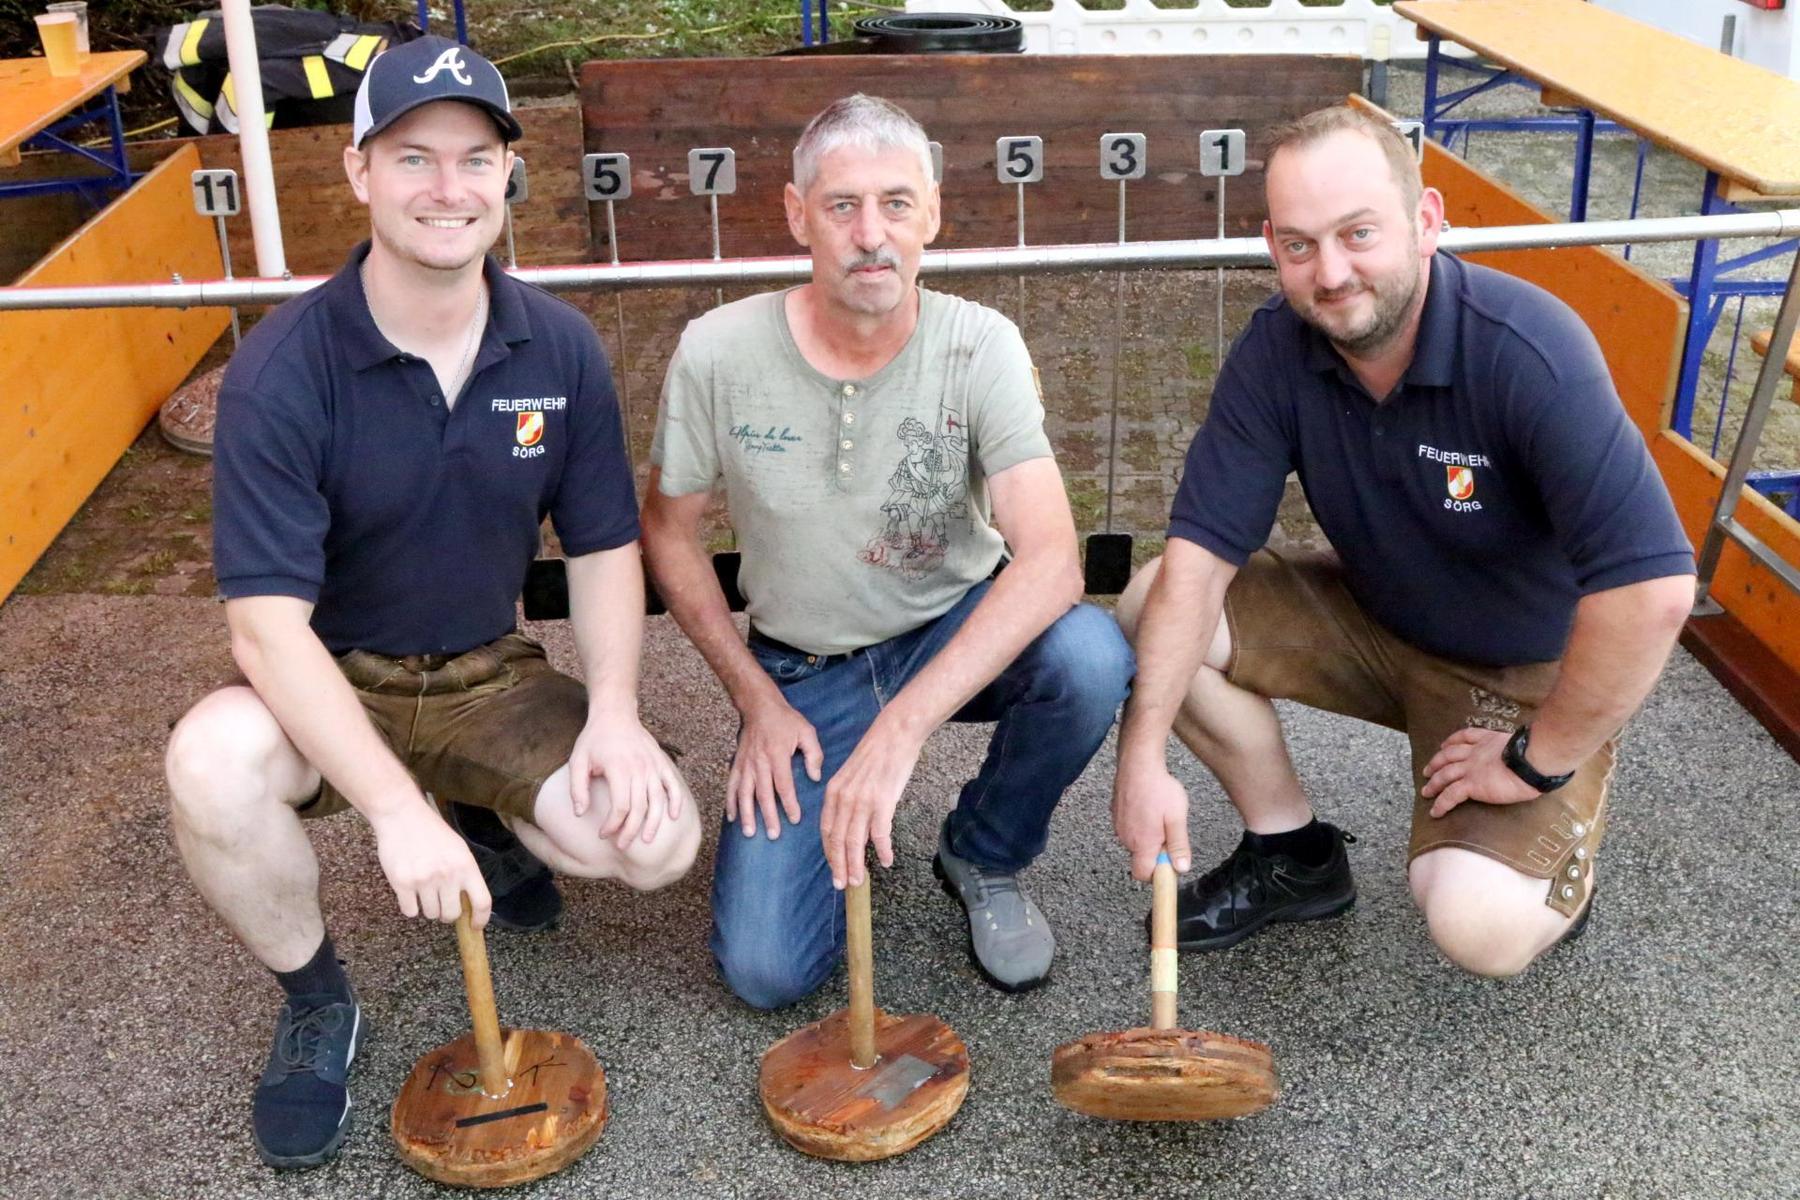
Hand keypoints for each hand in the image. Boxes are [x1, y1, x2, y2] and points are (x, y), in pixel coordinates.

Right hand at [371, 801, 490, 926]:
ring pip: (430, 914)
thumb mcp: (458, 849)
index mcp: (466, 866)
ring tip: (423, 889)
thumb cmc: (431, 832)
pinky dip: (410, 906)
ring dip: (428, 907)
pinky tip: (409, 891)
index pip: (482, 902)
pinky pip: (410, 911)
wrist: (402, 815)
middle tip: (442, 904)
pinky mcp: (402, 883)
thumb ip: (464, 874)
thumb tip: (468, 904)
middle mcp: (447, 875)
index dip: (481, 919)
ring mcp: (424, 880)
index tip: (475, 926)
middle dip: (447, 914)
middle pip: (452, 914)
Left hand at [568, 713, 685, 848]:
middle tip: (622, 846)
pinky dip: (676, 801)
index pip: (620, 806)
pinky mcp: (661, 763)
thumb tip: (580, 813)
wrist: (615, 714)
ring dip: (654, 822)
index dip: (612, 825)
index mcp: (618, 768)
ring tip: (646, 840)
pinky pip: (672, 785)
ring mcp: (653, 766)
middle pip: (640, 808)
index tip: (602, 834)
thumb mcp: (577, 761)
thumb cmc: (594, 739)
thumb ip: (577, 788)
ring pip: (658, 800)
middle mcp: (639, 768)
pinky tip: (673, 817)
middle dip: (631, 831)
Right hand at [728, 695, 823, 839]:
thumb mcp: (807, 731)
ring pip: (744, 793)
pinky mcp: (737, 764)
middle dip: (768, 816)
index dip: (789, 803)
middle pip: (763, 793)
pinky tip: (732, 817)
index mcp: (777, 755)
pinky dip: (730, 802)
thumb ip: (814, 754)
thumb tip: (815, 777)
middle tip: (773, 835)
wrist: (759, 706)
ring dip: (746, 814)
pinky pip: (731, 785)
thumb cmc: (786, 720)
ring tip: (749, 832)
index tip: (795, 819)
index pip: (784, 785)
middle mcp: (759, 762)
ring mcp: (745, 764)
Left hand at [820, 715, 924, 887]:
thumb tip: (850, 822)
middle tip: (842, 884)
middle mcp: (844, 799)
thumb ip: (846, 798)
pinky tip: (885, 860)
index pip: (826, 830)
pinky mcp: (883, 801)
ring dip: (856, 864)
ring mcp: (862, 801)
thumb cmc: (876, 753)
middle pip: (838, 840)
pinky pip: (880, 833)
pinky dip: (882, 850)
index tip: (833, 868)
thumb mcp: (851, 775)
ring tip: (858, 879)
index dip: (830, 853)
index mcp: (833, 792)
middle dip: (839, 865)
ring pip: (855, 841)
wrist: (894, 733)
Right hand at [1113, 758, 1192, 880]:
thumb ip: (1179, 845)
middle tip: (1168, 829)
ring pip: (1136, 842)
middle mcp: (1127, 838)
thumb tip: (1181, 868)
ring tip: (1158, 814)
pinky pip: (1129, 828)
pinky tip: (1148, 806)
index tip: (1168, 863)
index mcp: (1143, 842)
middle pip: (1141, 858)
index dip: (1157, 874)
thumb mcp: (1177, 817)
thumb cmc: (1158, 787)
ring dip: (1148, 836)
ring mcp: (1119, 826)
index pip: (1143, 874)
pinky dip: (1139, 824)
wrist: (1138, 762)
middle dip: (1155, 851)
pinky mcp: (1116, 815)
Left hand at [1420, 727, 1542, 816]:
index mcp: (1488, 741)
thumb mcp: (1523, 745)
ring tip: (1426, 792)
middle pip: (1448, 756)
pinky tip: (1435, 812)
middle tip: (1427, 771)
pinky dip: (1441, 804)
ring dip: (1433, 783)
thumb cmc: (1536, 755)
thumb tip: (1528, 754)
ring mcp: (1471, 769)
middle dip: (1436, 763)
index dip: (1452, 741)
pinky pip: (1450, 795)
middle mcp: (1475, 753)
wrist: (1532, 762)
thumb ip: (1518, 749)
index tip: (1444, 745)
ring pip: (1445, 775)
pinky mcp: (1471, 785)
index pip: (1464, 737)